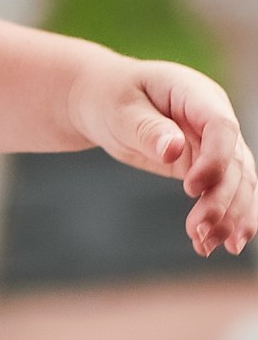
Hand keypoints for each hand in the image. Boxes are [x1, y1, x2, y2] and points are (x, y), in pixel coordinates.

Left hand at [67, 54, 257, 256]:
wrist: (102, 102)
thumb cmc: (109, 98)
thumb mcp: (120, 110)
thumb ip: (147, 129)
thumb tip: (173, 150)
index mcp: (195, 94)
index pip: (221, 126)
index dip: (215, 159)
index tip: (190, 189)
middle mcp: (213, 117)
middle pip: (235, 161)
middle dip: (222, 200)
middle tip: (199, 231)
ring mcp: (213, 143)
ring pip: (238, 182)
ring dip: (228, 216)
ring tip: (206, 246)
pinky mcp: (205, 165)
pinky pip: (224, 192)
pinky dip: (224, 218)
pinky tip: (215, 244)